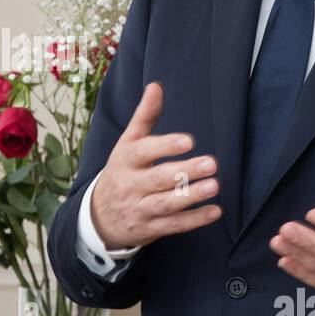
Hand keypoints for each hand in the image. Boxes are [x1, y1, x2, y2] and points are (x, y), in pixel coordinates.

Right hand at [90, 81, 222, 250]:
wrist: (99, 216)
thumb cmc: (121, 171)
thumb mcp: (127, 143)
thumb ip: (144, 117)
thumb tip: (156, 87)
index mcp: (124, 160)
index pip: (143, 152)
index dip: (165, 146)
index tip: (189, 141)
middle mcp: (129, 185)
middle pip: (158, 179)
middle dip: (185, 171)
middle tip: (212, 163)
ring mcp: (139, 209)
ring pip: (166, 204)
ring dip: (191, 196)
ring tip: (214, 186)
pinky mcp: (149, 228)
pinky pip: (173, 225)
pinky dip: (194, 220)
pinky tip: (215, 211)